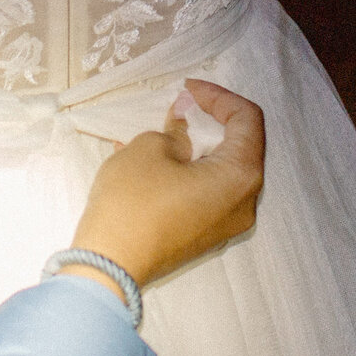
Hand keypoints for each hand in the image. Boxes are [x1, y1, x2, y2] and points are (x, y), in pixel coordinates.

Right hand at [71, 80, 265, 288]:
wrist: (109, 266)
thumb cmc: (133, 202)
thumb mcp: (150, 149)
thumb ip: (177, 128)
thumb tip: (186, 121)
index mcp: (241, 177)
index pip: (247, 120)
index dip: (218, 96)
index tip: (186, 89)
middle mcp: (244, 203)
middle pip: (240, 147)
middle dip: (210, 121)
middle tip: (178, 107)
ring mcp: (226, 224)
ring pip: (221, 171)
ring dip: (196, 145)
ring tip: (162, 130)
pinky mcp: (205, 235)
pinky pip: (206, 191)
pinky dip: (188, 169)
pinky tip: (154, 157)